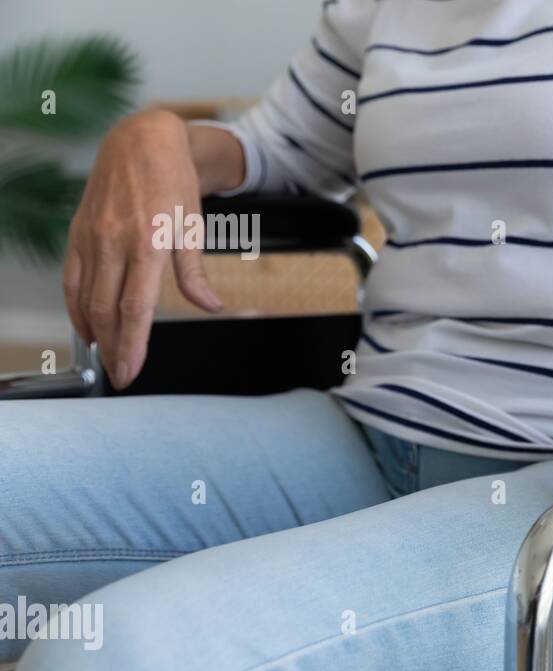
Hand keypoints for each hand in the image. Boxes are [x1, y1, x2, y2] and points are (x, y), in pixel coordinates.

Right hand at [63, 109, 226, 389]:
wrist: (140, 141)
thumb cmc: (173, 183)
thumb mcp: (194, 227)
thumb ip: (195, 273)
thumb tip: (210, 306)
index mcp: (147, 244)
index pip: (135, 308)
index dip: (132, 345)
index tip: (131, 371)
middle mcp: (113, 243)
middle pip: (106, 311)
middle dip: (112, 349)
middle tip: (120, 375)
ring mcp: (91, 238)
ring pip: (84, 298)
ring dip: (93, 333)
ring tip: (105, 357)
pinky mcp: (77, 233)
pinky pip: (71, 279)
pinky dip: (76, 308)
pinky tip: (87, 326)